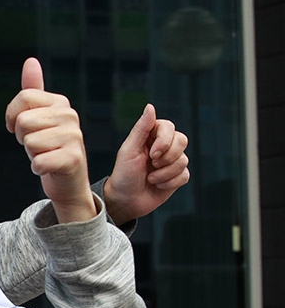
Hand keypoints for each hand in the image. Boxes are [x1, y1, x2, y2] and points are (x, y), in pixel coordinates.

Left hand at [5, 58, 95, 223]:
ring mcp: (74, 137)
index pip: (23, 98)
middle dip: (23, 138)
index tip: (21, 129)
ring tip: (46, 155)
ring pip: (28, 142)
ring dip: (31, 153)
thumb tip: (30, 61)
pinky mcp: (72, 159)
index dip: (13, 117)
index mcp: (60, 103)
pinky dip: (37, 168)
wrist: (68, 181)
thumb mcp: (39, 117)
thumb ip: (33, 90)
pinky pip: (37, 162)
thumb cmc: (50, 148)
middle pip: (23, 121)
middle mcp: (70, 116)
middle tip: (38, 146)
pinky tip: (49, 167)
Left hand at [103, 104, 189, 224]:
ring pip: (184, 160)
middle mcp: (163, 146)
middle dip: (167, 157)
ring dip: (165, 173)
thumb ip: (141, 128)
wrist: (125, 200)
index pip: (169, 127)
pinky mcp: (177, 176)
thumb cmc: (123, 174)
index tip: (152, 154)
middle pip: (182, 140)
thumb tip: (150, 106)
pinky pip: (185, 175)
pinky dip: (170, 182)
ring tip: (150, 178)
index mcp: (150, 136)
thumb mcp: (129, 150)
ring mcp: (171, 161)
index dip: (165, 140)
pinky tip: (157, 185)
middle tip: (151, 165)